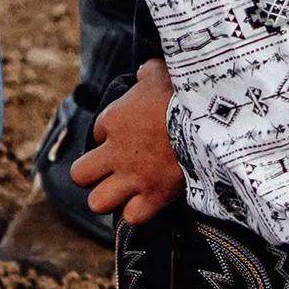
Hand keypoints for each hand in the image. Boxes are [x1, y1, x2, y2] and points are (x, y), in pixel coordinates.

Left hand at [71, 58, 184, 226]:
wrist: (208, 120)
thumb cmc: (183, 92)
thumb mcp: (159, 71)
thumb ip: (146, 74)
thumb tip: (144, 73)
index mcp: (114, 119)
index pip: (97, 133)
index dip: (110, 135)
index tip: (130, 133)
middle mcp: (116, 152)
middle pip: (80, 175)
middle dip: (92, 174)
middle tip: (111, 170)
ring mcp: (134, 177)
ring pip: (97, 202)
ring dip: (110, 198)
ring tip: (124, 192)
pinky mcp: (155, 196)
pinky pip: (132, 217)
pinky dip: (139, 212)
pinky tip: (147, 203)